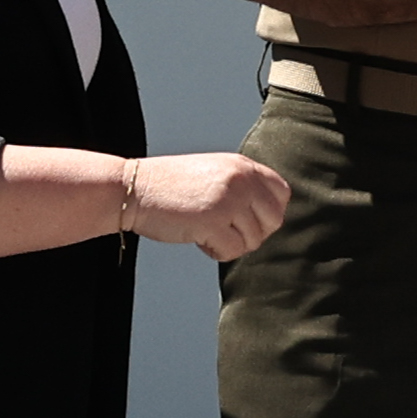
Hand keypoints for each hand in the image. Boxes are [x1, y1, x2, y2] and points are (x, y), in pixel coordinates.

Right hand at [123, 148, 291, 265]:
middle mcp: (241, 180)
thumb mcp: (213, 173)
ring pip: (254, 240)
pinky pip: (233, 252)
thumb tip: (268, 216)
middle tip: (228, 232)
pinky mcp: (214, 222)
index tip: (248, 219)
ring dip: (231, 243)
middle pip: (274, 220)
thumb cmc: (169, 185)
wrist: (135, 188)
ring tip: (206, 231)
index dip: (268, 212)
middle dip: (253, 233)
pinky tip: (199, 239)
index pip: (282, 193)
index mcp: (242, 165)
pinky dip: (216, 252)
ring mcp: (229, 200)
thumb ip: (242, 186)